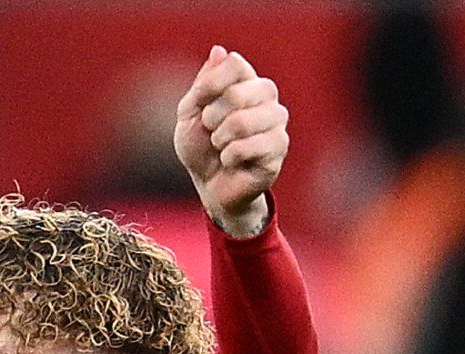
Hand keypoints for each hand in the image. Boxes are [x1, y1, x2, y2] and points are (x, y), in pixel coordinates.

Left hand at [175, 46, 287, 236]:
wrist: (211, 185)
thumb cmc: (201, 147)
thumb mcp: (190, 114)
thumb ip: (203, 85)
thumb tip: (219, 51)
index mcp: (246, 82)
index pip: (234, 64)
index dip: (210, 85)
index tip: (199, 102)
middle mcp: (267, 97)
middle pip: (237, 93)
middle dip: (212, 117)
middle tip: (212, 130)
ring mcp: (277, 121)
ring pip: (241, 121)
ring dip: (220, 139)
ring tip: (222, 147)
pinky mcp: (279, 147)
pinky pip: (247, 146)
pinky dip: (229, 157)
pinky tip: (232, 161)